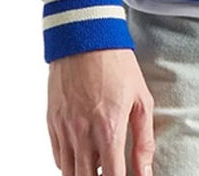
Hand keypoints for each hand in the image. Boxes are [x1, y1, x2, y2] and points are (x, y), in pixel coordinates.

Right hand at [47, 48, 154, 175]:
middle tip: (112, 169)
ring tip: (99, 166)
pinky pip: (57, 158)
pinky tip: (84, 156)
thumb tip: (146, 172)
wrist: (85, 36)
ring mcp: (64, 128)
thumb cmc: (117, 65)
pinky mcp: (52, 121)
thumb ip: (144, 140)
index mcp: (109, 128)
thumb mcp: (141, 99)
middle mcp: (83, 133)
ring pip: (69, 173)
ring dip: (85, 174)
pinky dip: (70, 164)